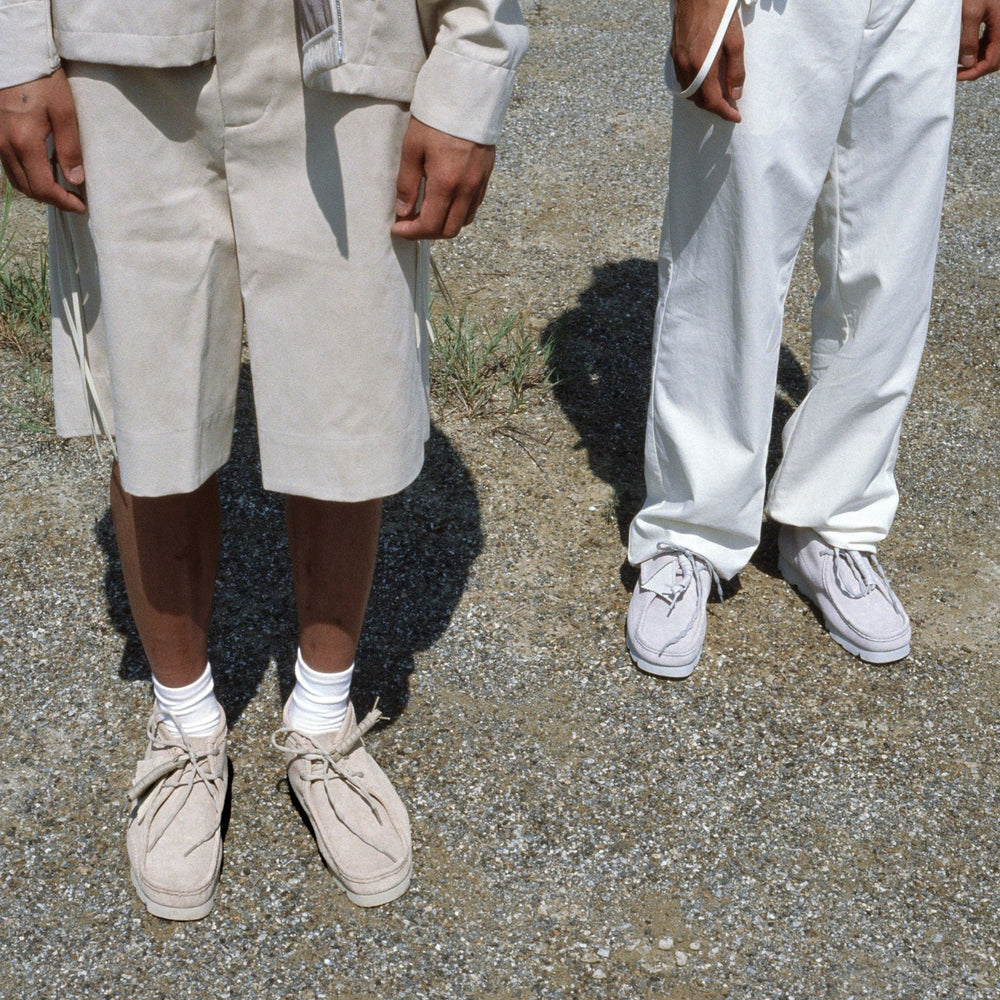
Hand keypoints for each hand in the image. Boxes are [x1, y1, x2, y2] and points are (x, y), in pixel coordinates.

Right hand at [0, 68, 84, 212]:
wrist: (15, 53)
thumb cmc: (42, 79)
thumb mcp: (64, 112)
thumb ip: (70, 149)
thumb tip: (75, 181)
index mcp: (24, 142)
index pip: (43, 187)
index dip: (63, 202)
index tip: (80, 206)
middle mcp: (4, 145)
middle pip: (27, 188)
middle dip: (51, 199)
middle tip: (73, 200)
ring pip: (16, 178)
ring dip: (38, 188)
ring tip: (61, 188)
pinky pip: (9, 164)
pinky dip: (27, 174)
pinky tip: (44, 170)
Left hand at [390, 117, 494, 239]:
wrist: (467, 94)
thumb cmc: (435, 119)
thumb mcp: (412, 149)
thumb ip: (407, 184)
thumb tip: (404, 212)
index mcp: (446, 184)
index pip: (430, 225)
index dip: (411, 233)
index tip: (397, 228)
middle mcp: (466, 190)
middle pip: (449, 231)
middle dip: (427, 233)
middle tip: (410, 225)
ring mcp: (479, 184)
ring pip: (463, 222)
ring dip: (444, 225)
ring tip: (426, 214)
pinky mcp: (486, 177)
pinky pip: (473, 207)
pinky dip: (457, 213)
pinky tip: (444, 203)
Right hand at [672, 0, 744, 121]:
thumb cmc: (718, 8)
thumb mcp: (735, 39)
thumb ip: (735, 69)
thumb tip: (735, 94)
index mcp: (702, 65)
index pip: (713, 101)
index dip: (725, 113)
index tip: (736, 117)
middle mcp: (686, 66)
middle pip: (699, 100)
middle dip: (714, 108)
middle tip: (730, 107)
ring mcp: (677, 60)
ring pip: (689, 92)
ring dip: (704, 99)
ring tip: (719, 96)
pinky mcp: (674, 52)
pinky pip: (683, 79)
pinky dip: (695, 87)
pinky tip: (705, 81)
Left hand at [957, 0, 999, 79]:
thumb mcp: (970, 13)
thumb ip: (969, 39)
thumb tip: (968, 62)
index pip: (993, 60)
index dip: (975, 72)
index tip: (958, 75)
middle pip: (995, 60)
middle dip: (977, 69)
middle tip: (957, 72)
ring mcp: (999, 26)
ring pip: (992, 53)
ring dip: (977, 62)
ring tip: (959, 65)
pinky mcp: (994, 23)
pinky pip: (989, 44)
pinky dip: (978, 52)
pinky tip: (965, 53)